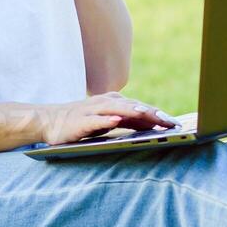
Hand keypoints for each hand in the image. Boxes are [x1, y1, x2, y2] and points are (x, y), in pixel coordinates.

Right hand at [41, 92, 178, 145]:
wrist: (50, 121)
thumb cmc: (83, 122)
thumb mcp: (110, 120)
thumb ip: (129, 120)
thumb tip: (154, 124)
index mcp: (115, 102)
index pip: (141, 107)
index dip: (159, 115)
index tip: (176, 123)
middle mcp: (106, 102)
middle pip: (134, 106)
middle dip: (153, 114)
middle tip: (170, 122)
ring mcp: (93, 110)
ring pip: (117, 109)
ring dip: (134, 111)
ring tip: (150, 115)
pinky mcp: (80, 121)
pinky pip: (95, 119)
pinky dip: (107, 119)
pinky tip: (117, 120)